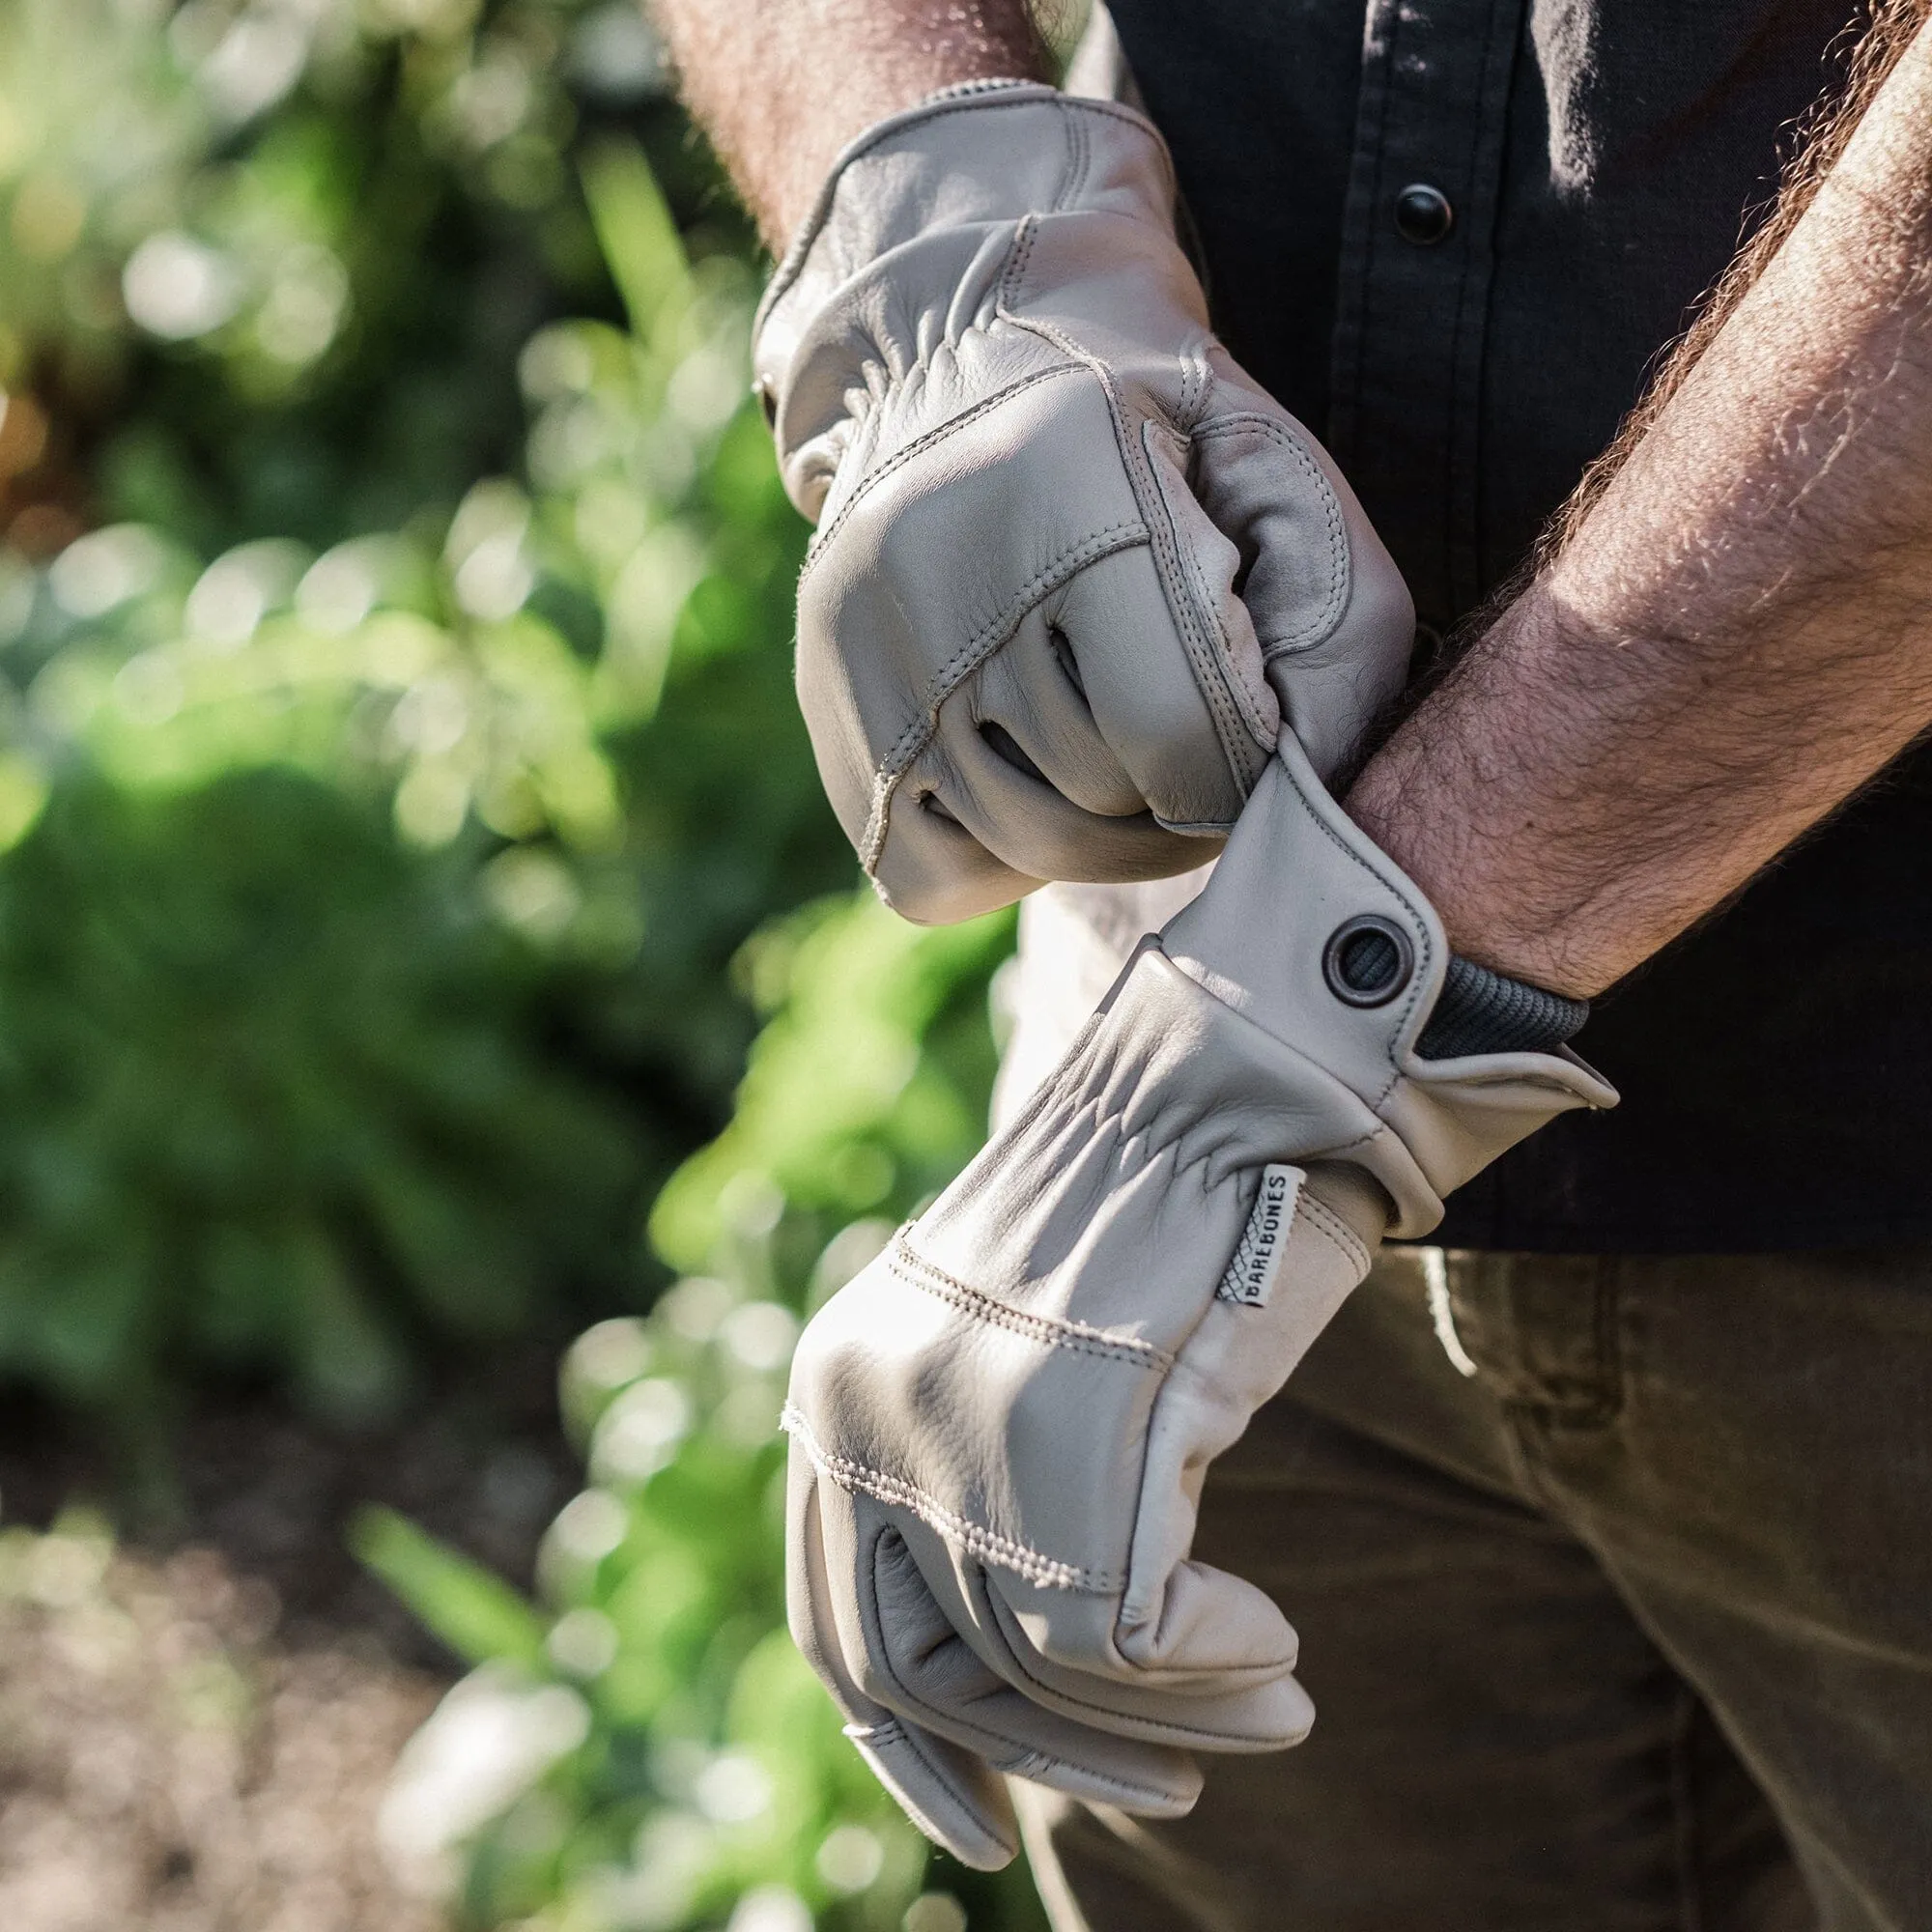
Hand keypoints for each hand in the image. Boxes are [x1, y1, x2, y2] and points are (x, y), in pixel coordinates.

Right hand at [755, 83, 1415, 922]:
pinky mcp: (830, 714)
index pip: (1177, 729)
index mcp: (1067, 484)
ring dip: (1102, 831)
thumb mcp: (1272, 473)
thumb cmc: (1153, 432)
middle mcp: (938, 569)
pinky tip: (1026, 772)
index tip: (1249, 723)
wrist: (958, 355)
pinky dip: (1002, 855)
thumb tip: (1303, 792)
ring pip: (1026, 843)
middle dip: (1177, 794)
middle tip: (1190, 733)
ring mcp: (863, 650)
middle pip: (1104, 799)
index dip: (1243, 760)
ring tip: (1118, 749)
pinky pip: (934, 874)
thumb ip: (1332, 622)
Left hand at [781, 733, 1615, 1866]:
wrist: (1235, 1086)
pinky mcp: (1075, 1428)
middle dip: (1058, 1765)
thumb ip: (979, 1483)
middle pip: (924, 1675)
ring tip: (1274, 1705)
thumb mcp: (1021, 1354)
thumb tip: (1009, 1688)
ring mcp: (961, 1420)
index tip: (983, 1819)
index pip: (834, 1625)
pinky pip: (1126, 1638)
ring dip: (1174, 1719)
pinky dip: (1213, 1664)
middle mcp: (869, 1408)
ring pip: (1039, 1671)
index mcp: (838, 1388)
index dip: (906, 1747)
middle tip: (1181, 1789)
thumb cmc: (1156, 1218)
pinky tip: (1276, 1644)